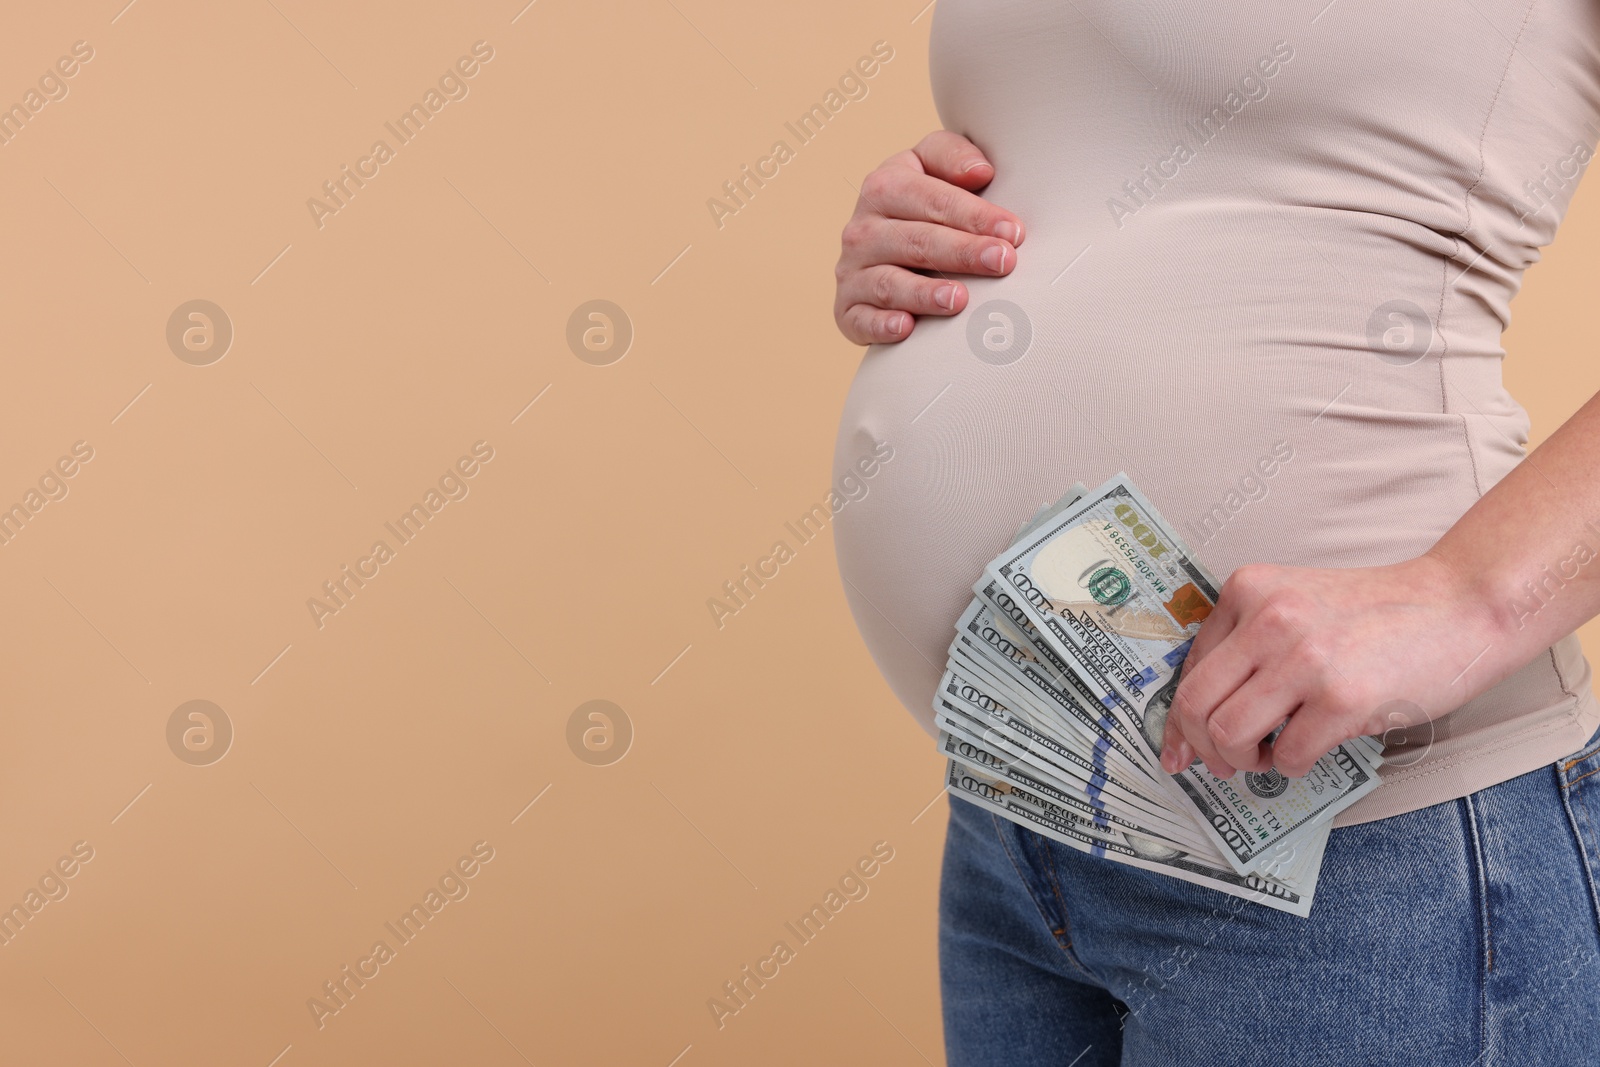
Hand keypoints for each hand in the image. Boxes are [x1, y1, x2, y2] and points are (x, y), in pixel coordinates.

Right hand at [833, 130, 1024, 344]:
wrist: (879, 247)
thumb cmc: (921, 206)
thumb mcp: (931, 166)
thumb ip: (952, 156)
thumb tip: (980, 171)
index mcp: (883, 186)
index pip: (930, 198)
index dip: (973, 214)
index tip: (1012, 231)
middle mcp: (861, 229)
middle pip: (915, 241)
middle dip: (961, 252)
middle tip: (1002, 262)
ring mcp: (852, 271)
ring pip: (888, 283)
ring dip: (924, 292)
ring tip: (959, 299)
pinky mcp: (847, 309)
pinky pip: (860, 319)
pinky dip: (881, 324)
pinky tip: (906, 327)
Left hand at [1159, 552, 1505, 778]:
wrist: (1459, 605)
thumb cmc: (1378, 614)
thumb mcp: (1295, 603)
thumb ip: (1247, 642)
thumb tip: (1198, 715)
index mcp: (1248, 589)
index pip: (1189, 667)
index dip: (1177, 720)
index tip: (1178, 750)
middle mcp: (1269, 618)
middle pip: (1195, 703)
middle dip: (1202, 747)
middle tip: (1224, 764)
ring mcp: (1305, 658)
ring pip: (1229, 733)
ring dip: (1243, 760)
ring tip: (1269, 757)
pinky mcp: (1342, 697)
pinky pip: (1289, 755)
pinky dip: (1292, 767)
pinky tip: (1309, 752)